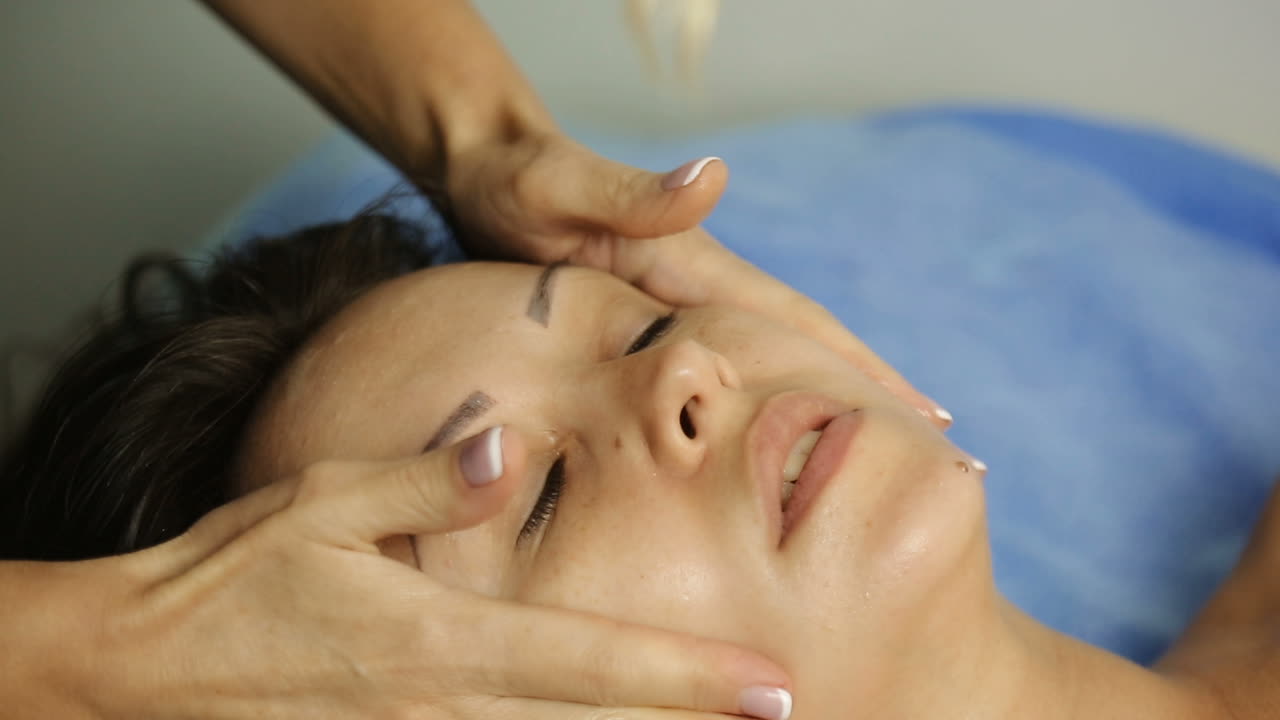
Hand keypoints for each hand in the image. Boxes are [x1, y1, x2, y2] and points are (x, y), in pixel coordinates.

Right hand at [59, 427, 789, 718]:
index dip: (687, 677)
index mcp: (440, 640)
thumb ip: (423, 485)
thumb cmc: (228, 577)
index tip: (768, 688)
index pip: (591, 660)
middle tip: (781, 716)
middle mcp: (443, 709)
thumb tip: (508, 454)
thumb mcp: (321, 504)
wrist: (137, 670)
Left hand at [445, 137, 947, 425]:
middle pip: (806, 347)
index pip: (800, 326)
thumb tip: (716, 174)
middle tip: (946, 450)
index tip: (934, 419)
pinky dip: (765, 398)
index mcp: (697, 269)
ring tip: (880, 450)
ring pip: (770, 360)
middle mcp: (702, 288)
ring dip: (830, 398)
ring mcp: (680, 304)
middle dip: (874, 395)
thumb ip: (634, 190)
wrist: (482, 167)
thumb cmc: (516, 181)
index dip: (866, 372)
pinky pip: (724, 368)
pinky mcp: (650, 320)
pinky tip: (772, 430)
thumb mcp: (562, 188)